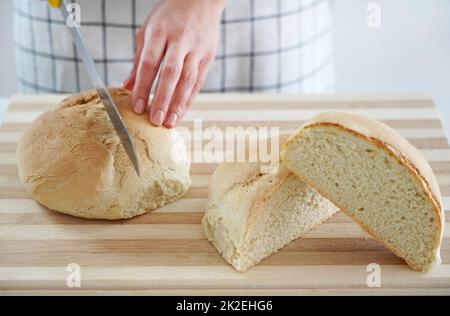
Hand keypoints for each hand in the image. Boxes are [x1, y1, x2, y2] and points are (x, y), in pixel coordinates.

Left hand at [123, 0, 224, 127]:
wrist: (200, 0)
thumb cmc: (169, 17)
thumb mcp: (148, 31)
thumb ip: (138, 60)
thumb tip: (126, 87)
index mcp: (160, 32)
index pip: (149, 63)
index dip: (142, 87)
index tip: (136, 107)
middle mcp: (180, 40)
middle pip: (170, 73)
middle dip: (162, 98)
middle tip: (155, 120)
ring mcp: (196, 49)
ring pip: (188, 80)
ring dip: (178, 103)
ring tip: (169, 122)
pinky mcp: (208, 57)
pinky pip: (198, 81)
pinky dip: (189, 99)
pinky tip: (181, 112)